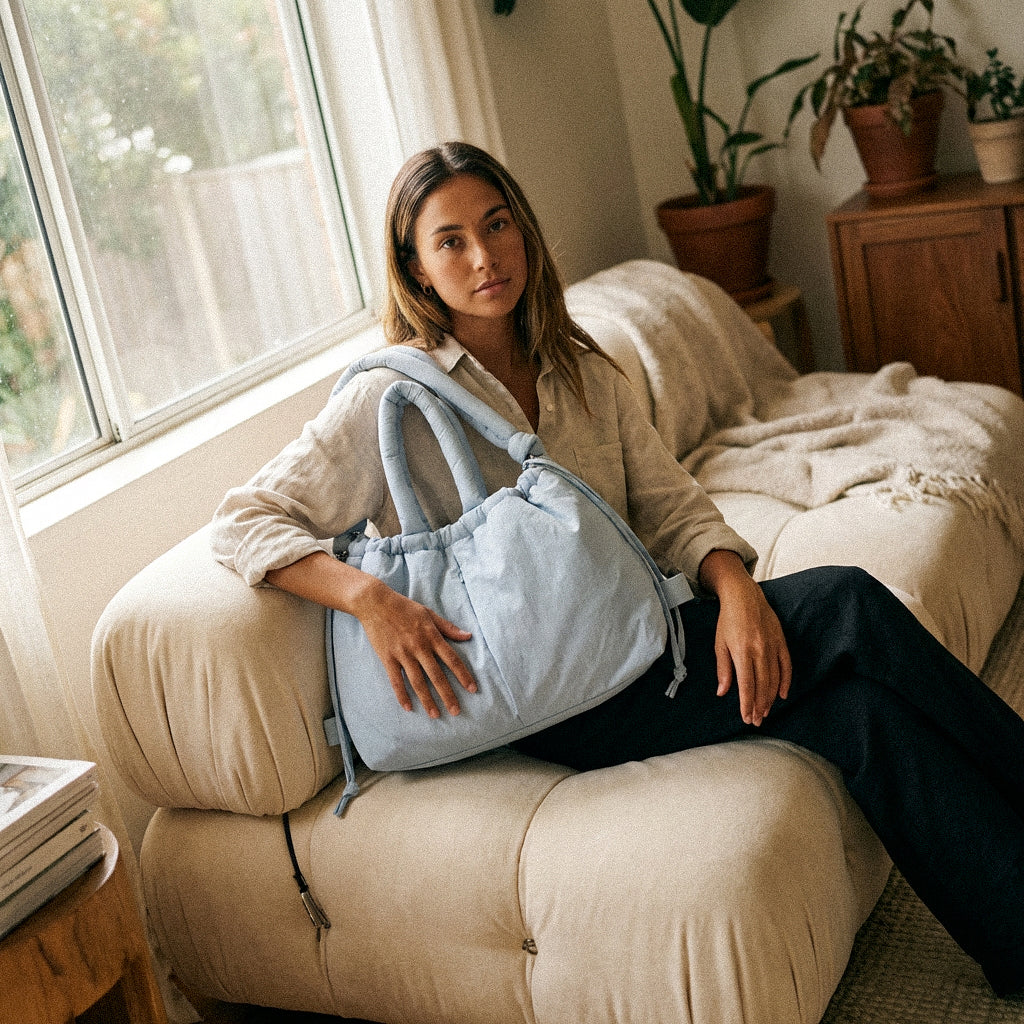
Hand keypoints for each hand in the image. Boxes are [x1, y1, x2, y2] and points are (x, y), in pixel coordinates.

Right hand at [351, 577, 476, 718]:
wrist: (375, 603)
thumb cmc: (404, 607)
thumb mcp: (429, 614)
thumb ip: (448, 628)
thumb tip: (468, 636)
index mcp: (431, 636)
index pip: (452, 659)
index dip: (463, 675)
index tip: (472, 689)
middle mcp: (419, 647)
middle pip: (436, 675)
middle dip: (447, 695)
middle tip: (456, 711)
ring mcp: (402, 654)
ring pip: (417, 681)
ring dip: (427, 700)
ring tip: (435, 715)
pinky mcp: (387, 658)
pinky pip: (396, 680)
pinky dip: (402, 695)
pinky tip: (408, 707)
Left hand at [699, 550, 791, 726]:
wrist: (743, 595)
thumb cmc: (728, 620)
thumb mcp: (720, 643)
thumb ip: (723, 669)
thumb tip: (723, 692)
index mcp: (742, 651)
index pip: (747, 685)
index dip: (747, 704)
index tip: (747, 718)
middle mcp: (760, 650)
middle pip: (763, 686)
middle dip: (760, 706)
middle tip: (756, 720)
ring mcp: (772, 646)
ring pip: (775, 679)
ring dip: (771, 698)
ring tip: (766, 712)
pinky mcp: (781, 641)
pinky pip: (786, 665)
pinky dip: (785, 681)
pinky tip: (782, 694)